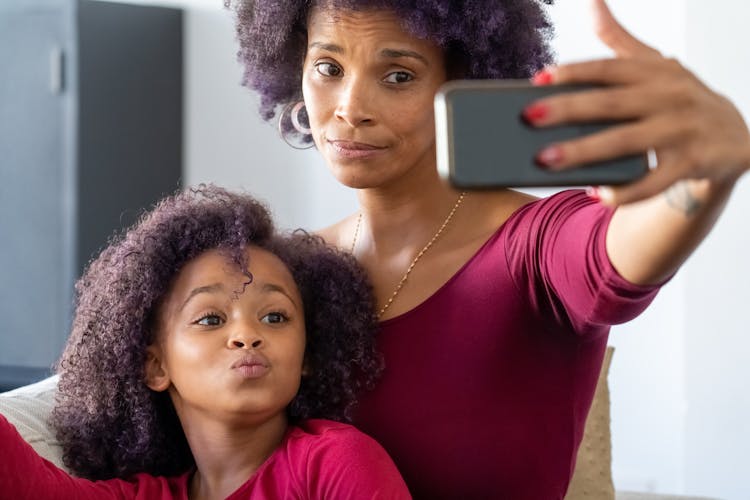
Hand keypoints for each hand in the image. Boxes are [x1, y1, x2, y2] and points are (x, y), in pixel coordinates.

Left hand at [525, 0, 749, 205]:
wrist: (735, 137)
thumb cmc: (679, 101)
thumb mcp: (655, 67)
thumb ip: (620, 41)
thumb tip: (592, 3)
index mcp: (654, 71)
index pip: (609, 68)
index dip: (573, 72)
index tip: (538, 78)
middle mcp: (669, 96)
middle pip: (610, 103)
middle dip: (567, 109)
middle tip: (528, 118)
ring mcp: (682, 129)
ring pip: (625, 141)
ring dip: (584, 152)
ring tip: (545, 159)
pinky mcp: (693, 162)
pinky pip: (654, 180)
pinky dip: (626, 190)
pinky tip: (597, 194)